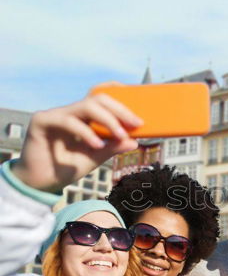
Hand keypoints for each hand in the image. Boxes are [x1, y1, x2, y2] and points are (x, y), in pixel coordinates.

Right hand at [12, 94, 141, 191]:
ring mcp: (56, 114)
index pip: (100, 96)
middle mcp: (70, 111)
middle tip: (137, 123)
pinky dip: (86, 132)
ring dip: (108, 120)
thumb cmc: (66, 167)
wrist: (40, 182)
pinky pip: (68, 121)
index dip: (118, 93)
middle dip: (120, 110)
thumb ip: (113, 147)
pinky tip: (97, 145)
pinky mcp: (42, 121)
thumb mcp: (96, 157)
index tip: (138, 102)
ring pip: (87, 106)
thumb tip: (135, 141)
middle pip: (98, 99)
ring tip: (121, 135)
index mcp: (83, 117)